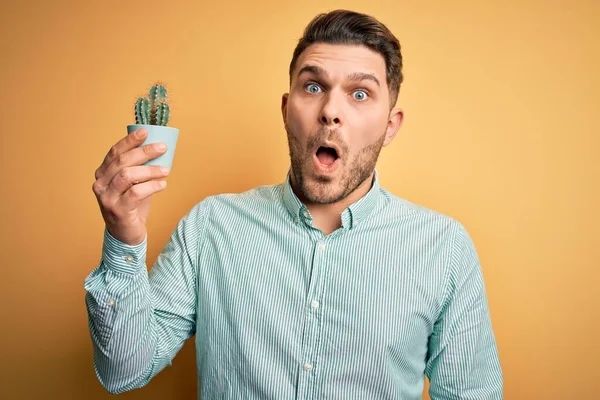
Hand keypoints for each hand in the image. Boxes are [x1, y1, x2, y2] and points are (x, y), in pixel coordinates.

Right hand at [92, 128, 169, 245]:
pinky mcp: (117, 210)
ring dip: (150, 170)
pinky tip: (162, 185)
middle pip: (122, 161)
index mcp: (102, 174)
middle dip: (144, 152)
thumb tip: (159, 150)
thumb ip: (139, 169)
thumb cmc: (131, 206)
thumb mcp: (133, 184)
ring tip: (166, 170)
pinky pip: (135, 193)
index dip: (129, 141)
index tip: (146, 132)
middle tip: (162, 148)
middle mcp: (100, 184)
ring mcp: (107, 198)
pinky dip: (151, 186)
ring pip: (127, 176)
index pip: (114, 152)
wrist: (126, 235)